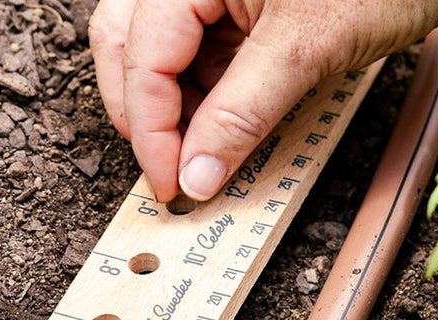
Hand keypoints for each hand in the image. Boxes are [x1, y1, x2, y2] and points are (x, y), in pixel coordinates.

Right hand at [88, 0, 437, 202]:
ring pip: (160, 55)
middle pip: (131, 46)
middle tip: (172, 172)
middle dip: (145, 115)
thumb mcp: (305, 51)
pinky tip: (220, 131)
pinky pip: (200, 58)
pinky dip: (204, 101)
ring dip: (172, 112)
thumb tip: (197, 176)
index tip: (170, 185)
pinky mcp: (238, 12)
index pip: (142, 54)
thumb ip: (242, 114)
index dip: (150, 128)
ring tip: (200, 156)